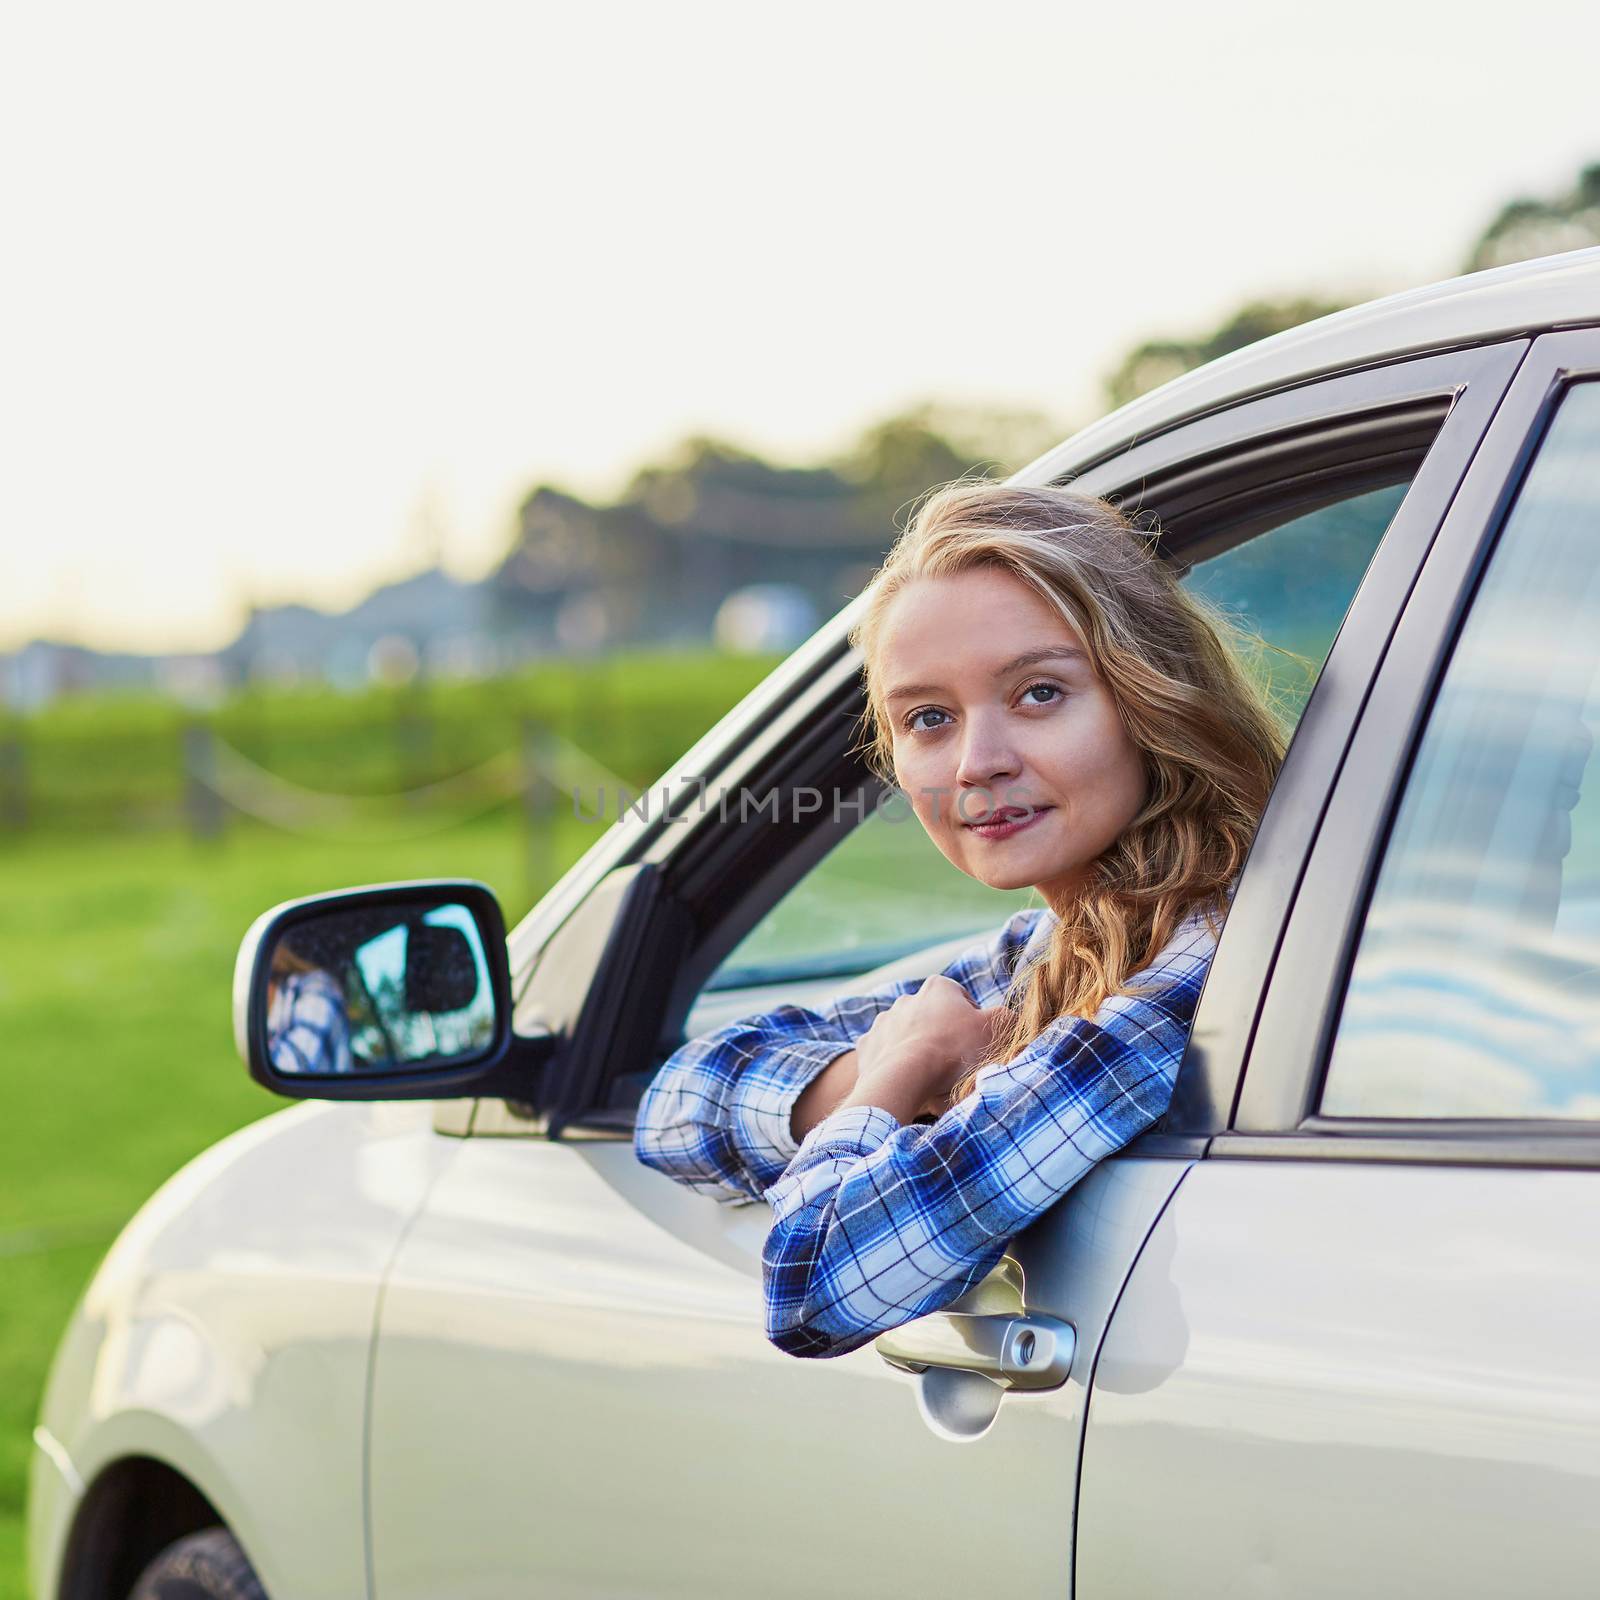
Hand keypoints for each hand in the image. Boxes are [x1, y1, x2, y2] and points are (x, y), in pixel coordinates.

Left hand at [840, 976, 1008, 1124]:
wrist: (904, 1077)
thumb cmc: (953, 1050)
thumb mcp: (995, 1029)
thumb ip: (1005, 1018)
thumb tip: (1006, 1018)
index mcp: (939, 987)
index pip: (964, 1004)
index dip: (975, 1027)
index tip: (976, 1048)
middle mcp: (907, 998)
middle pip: (935, 1021)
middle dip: (945, 1039)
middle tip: (955, 1066)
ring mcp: (883, 1021)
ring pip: (909, 1038)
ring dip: (919, 1053)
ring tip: (931, 1079)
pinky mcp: (867, 1046)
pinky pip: (886, 1055)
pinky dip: (896, 1066)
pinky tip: (908, 1082)